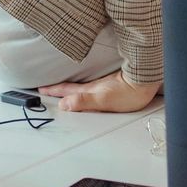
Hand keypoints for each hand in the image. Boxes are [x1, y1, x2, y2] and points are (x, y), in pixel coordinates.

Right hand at [38, 71, 159, 113]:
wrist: (146, 82)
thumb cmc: (129, 92)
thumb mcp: (103, 100)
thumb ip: (83, 102)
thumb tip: (64, 104)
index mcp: (89, 90)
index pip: (67, 90)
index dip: (53, 91)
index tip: (41, 89)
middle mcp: (94, 86)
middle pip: (71, 87)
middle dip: (57, 88)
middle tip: (45, 88)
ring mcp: (102, 84)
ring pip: (81, 85)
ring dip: (69, 87)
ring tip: (61, 88)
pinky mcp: (111, 85)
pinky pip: (91, 85)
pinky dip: (83, 87)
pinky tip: (87, 89)